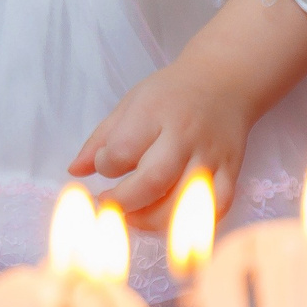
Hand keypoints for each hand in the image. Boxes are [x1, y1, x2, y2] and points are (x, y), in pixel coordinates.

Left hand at [70, 58, 250, 230]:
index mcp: (155, 113)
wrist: (225, 83)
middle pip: (152, 181)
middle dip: (123, 202)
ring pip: (184, 202)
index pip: (122, 150)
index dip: (105, 165)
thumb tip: (75, 171)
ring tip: (134, 217)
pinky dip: (193, 223)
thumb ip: (101, 139)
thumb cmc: (172, 94)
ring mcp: (211, 157)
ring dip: (152, 220)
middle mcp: (185, 136)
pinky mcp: (231, 171)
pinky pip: (217, 208)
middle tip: (108, 204)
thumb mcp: (131, 104)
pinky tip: (170, 220)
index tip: (105, 165)